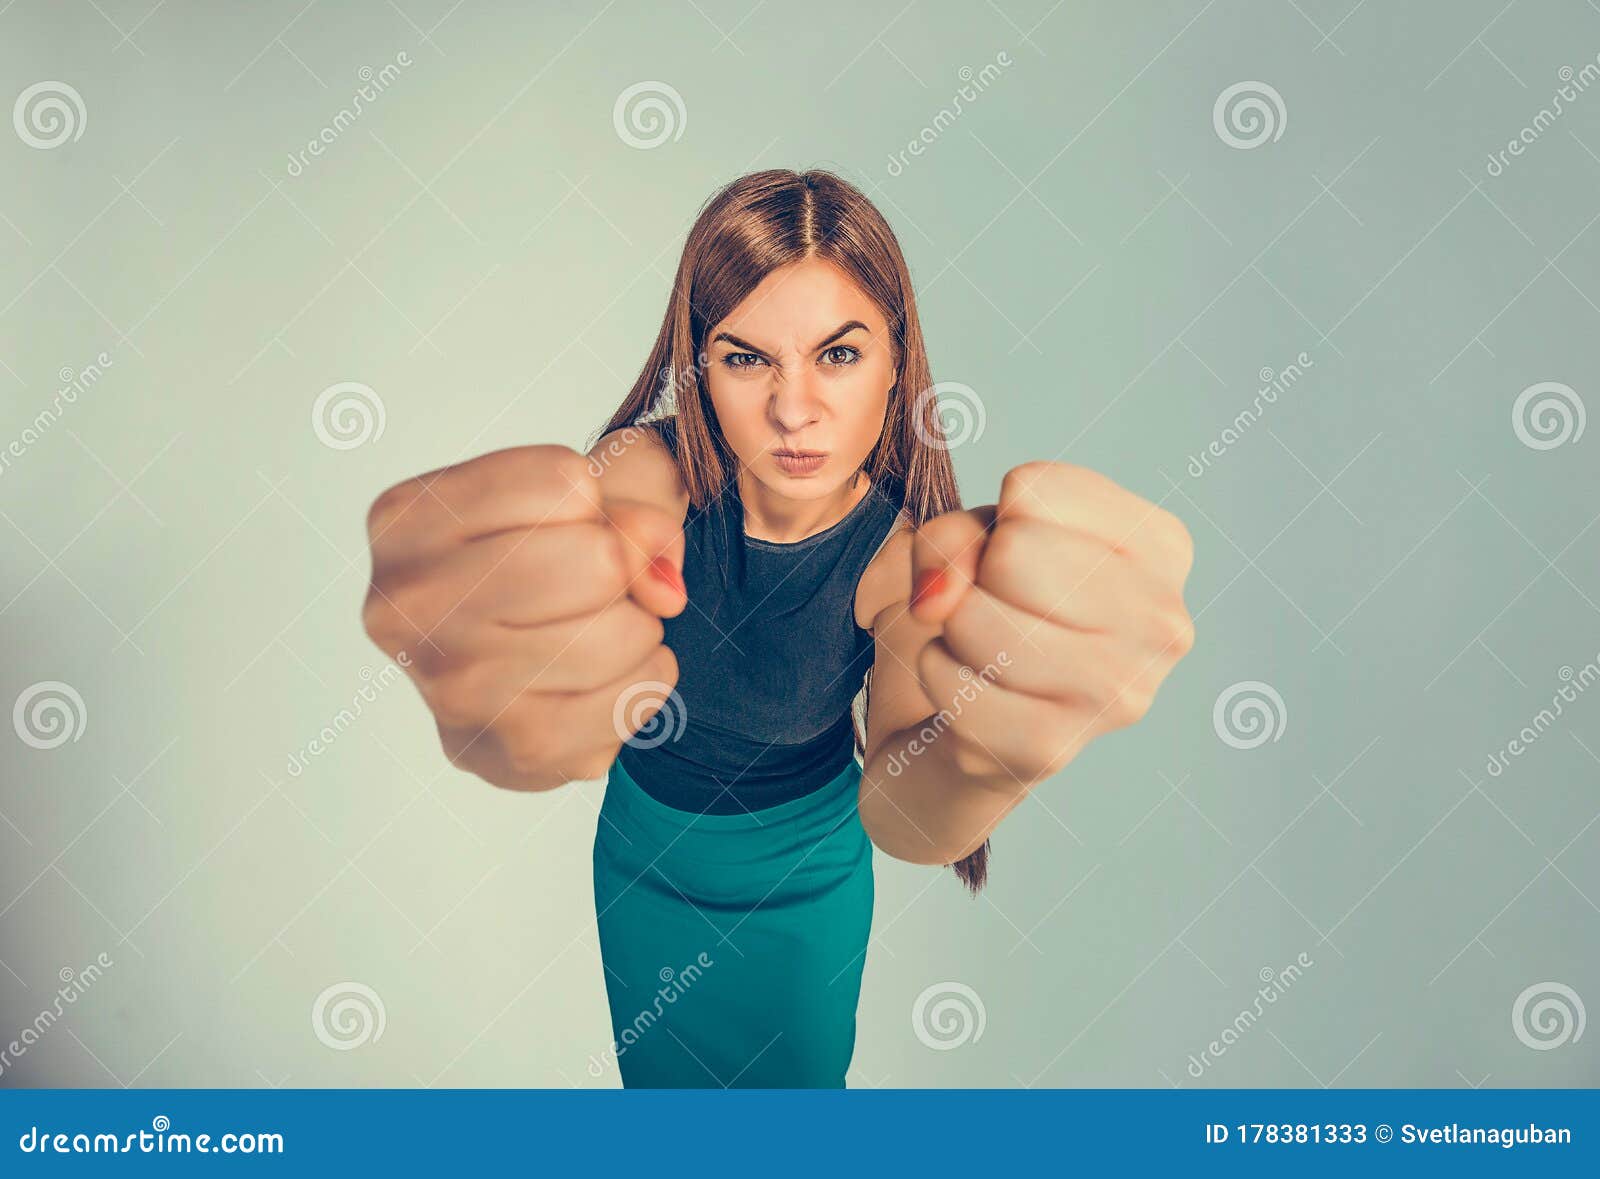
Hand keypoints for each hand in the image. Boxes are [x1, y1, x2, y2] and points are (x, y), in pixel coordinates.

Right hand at [361, 445, 685, 788]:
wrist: (520, 673)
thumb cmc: (549, 560)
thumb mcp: (590, 496)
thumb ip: (635, 504)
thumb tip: (664, 591)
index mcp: (405, 522)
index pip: (563, 482)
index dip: (591, 503)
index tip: (558, 529)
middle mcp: (410, 607)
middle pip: (598, 559)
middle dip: (620, 570)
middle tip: (585, 588)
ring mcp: (456, 688)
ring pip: (623, 630)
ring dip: (638, 628)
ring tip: (592, 632)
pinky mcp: (516, 751)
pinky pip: (638, 693)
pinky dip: (646, 678)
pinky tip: (601, 679)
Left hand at [906, 461, 1194, 783]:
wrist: (986, 721)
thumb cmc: (1002, 608)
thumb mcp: (980, 539)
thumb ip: (952, 535)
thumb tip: (935, 599)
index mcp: (1162, 548)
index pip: (1032, 491)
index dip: (996, 521)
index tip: (1017, 558)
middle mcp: (1161, 623)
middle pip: (1011, 554)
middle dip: (976, 576)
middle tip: (996, 605)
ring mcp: (1116, 693)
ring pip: (975, 619)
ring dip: (951, 628)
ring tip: (982, 645)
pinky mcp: (1053, 748)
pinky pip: (952, 682)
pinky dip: (936, 673)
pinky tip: (971, 685)